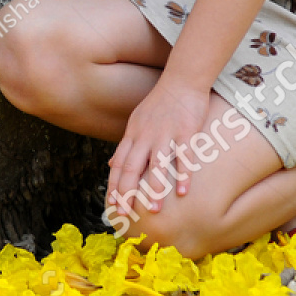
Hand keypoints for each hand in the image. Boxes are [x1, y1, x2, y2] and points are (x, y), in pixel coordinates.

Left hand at [106, 77, 209, 227]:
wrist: (181, 81)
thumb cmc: (160, 104)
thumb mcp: (136, 123)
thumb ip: (125, 145)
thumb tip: (110, 165)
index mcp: (133, 135)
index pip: (118, 164)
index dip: (114, 185)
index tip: (112, 204)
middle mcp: (145, 136)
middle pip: (131, 167)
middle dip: (127, 192)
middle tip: (125, 213)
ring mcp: (165, 134)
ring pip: (156, 165)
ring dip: (153, 189)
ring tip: (153, 210)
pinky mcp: (185, 131)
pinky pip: (183, 156)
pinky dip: (183, 175)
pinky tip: (183, 192)